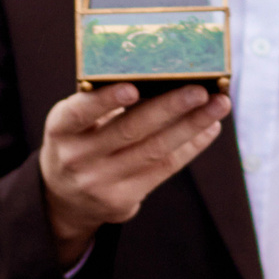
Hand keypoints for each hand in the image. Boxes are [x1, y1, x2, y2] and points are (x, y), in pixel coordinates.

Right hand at [38, 84, 230, 266]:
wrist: (63, 199)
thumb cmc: (78, 143)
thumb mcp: (75, 123)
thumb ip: (105, 102)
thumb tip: (164, 77)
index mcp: (60, 129)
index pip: (81, 112)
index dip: (106, 100)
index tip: (133, 87)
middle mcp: (77, 157)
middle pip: (130, 130)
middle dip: (169, 108)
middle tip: (200, 90)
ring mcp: (100, 182)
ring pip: (154, 151)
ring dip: (191, 126)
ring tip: (218, 106)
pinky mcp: (122, 201)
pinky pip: (164, 169)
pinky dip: (190, 147)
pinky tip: (208, 128)